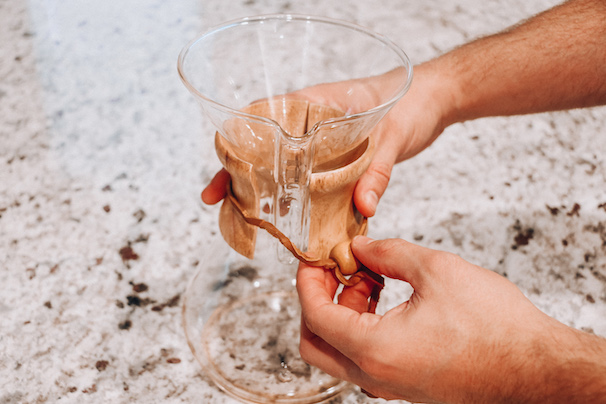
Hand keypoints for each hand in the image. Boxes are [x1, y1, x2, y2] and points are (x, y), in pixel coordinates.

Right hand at [200, 62, 451, 215]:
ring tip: (243, 213)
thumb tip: (363, 207)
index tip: (220, 167)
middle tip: (217, 198)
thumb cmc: (413, 101)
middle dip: (240, 172)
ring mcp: (323, 141)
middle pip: (265, 147)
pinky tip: (288, 215)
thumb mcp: (393, 136)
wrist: (435, 100)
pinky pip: (309, 177)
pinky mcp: (337, 157)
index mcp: (315, 103)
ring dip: (264, 187)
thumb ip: (378, 171)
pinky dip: (297, 195)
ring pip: (284, 164)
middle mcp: (312, 122)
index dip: (237, 144)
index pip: (264, 119)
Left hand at [297, 236, 582, 402]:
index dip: (308, 280)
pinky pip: (365, 356)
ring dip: (343, 310)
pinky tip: (388, 295)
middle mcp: (375, 375)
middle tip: (338, 269)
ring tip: (371, 276)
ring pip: (339, 350)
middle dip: (318, 300)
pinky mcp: (405, 383)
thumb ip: (388, 254)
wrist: (539, 371)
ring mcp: (389, 384)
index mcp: (374, 350)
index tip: (314, 257)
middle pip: (315, 343)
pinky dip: (363, 325)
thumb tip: (360, 248)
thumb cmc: (497, 328)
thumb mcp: (437, 271)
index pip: (315, 315)